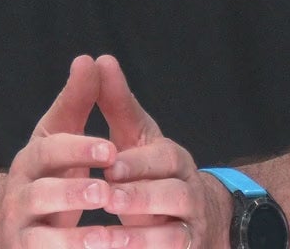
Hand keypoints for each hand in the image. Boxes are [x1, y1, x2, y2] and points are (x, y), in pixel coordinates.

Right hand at [0, 54, 128, 247]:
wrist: (11, 220)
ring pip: (41, 236)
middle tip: (106, 191)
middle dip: (74, 192)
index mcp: (30, 160)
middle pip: (41, 194)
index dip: (78, 148)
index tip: (111, 148)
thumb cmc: (49, 170)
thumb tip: (89, 59)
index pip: (49, 150)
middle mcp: (19, 195)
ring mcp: (20, 230)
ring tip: (106, 237)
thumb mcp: (61, 133)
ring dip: (74, 238)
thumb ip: (78, 100)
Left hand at [95, 55, 232, 248]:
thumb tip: (99, 59)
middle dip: (139, 197)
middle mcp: (188, 191)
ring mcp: (190, 225)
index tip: (109, 166)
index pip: (163, 157)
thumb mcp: (134, 136)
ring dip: (139, 237)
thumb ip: (116, 103)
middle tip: (106, 198)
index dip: (138, 162)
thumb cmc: (149, 170)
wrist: (191, 215)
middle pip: (174, 193)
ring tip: (102, 239)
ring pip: (174, 233)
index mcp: (174, 160)